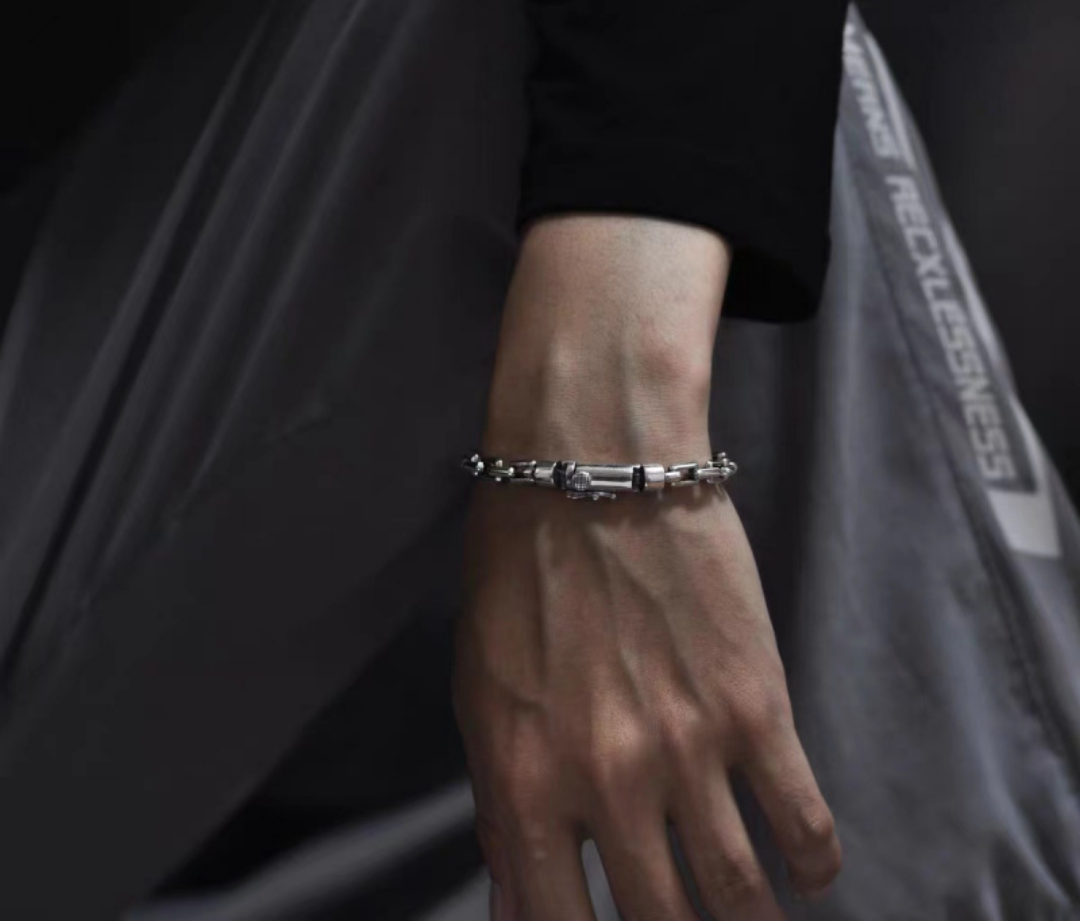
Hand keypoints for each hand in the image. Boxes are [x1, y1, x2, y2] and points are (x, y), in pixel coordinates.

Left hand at [451, 215, 840, 919]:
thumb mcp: (480, 688)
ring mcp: (689, 750)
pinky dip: (813, 862)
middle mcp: (608, 785)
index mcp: (525, 782)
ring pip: (737, 893)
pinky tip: (810, 869)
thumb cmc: (520, 566)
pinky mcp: (757, 706)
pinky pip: (802, 820)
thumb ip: (499, 802)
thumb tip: (516, 902)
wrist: (594, 467)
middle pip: (659, 920)